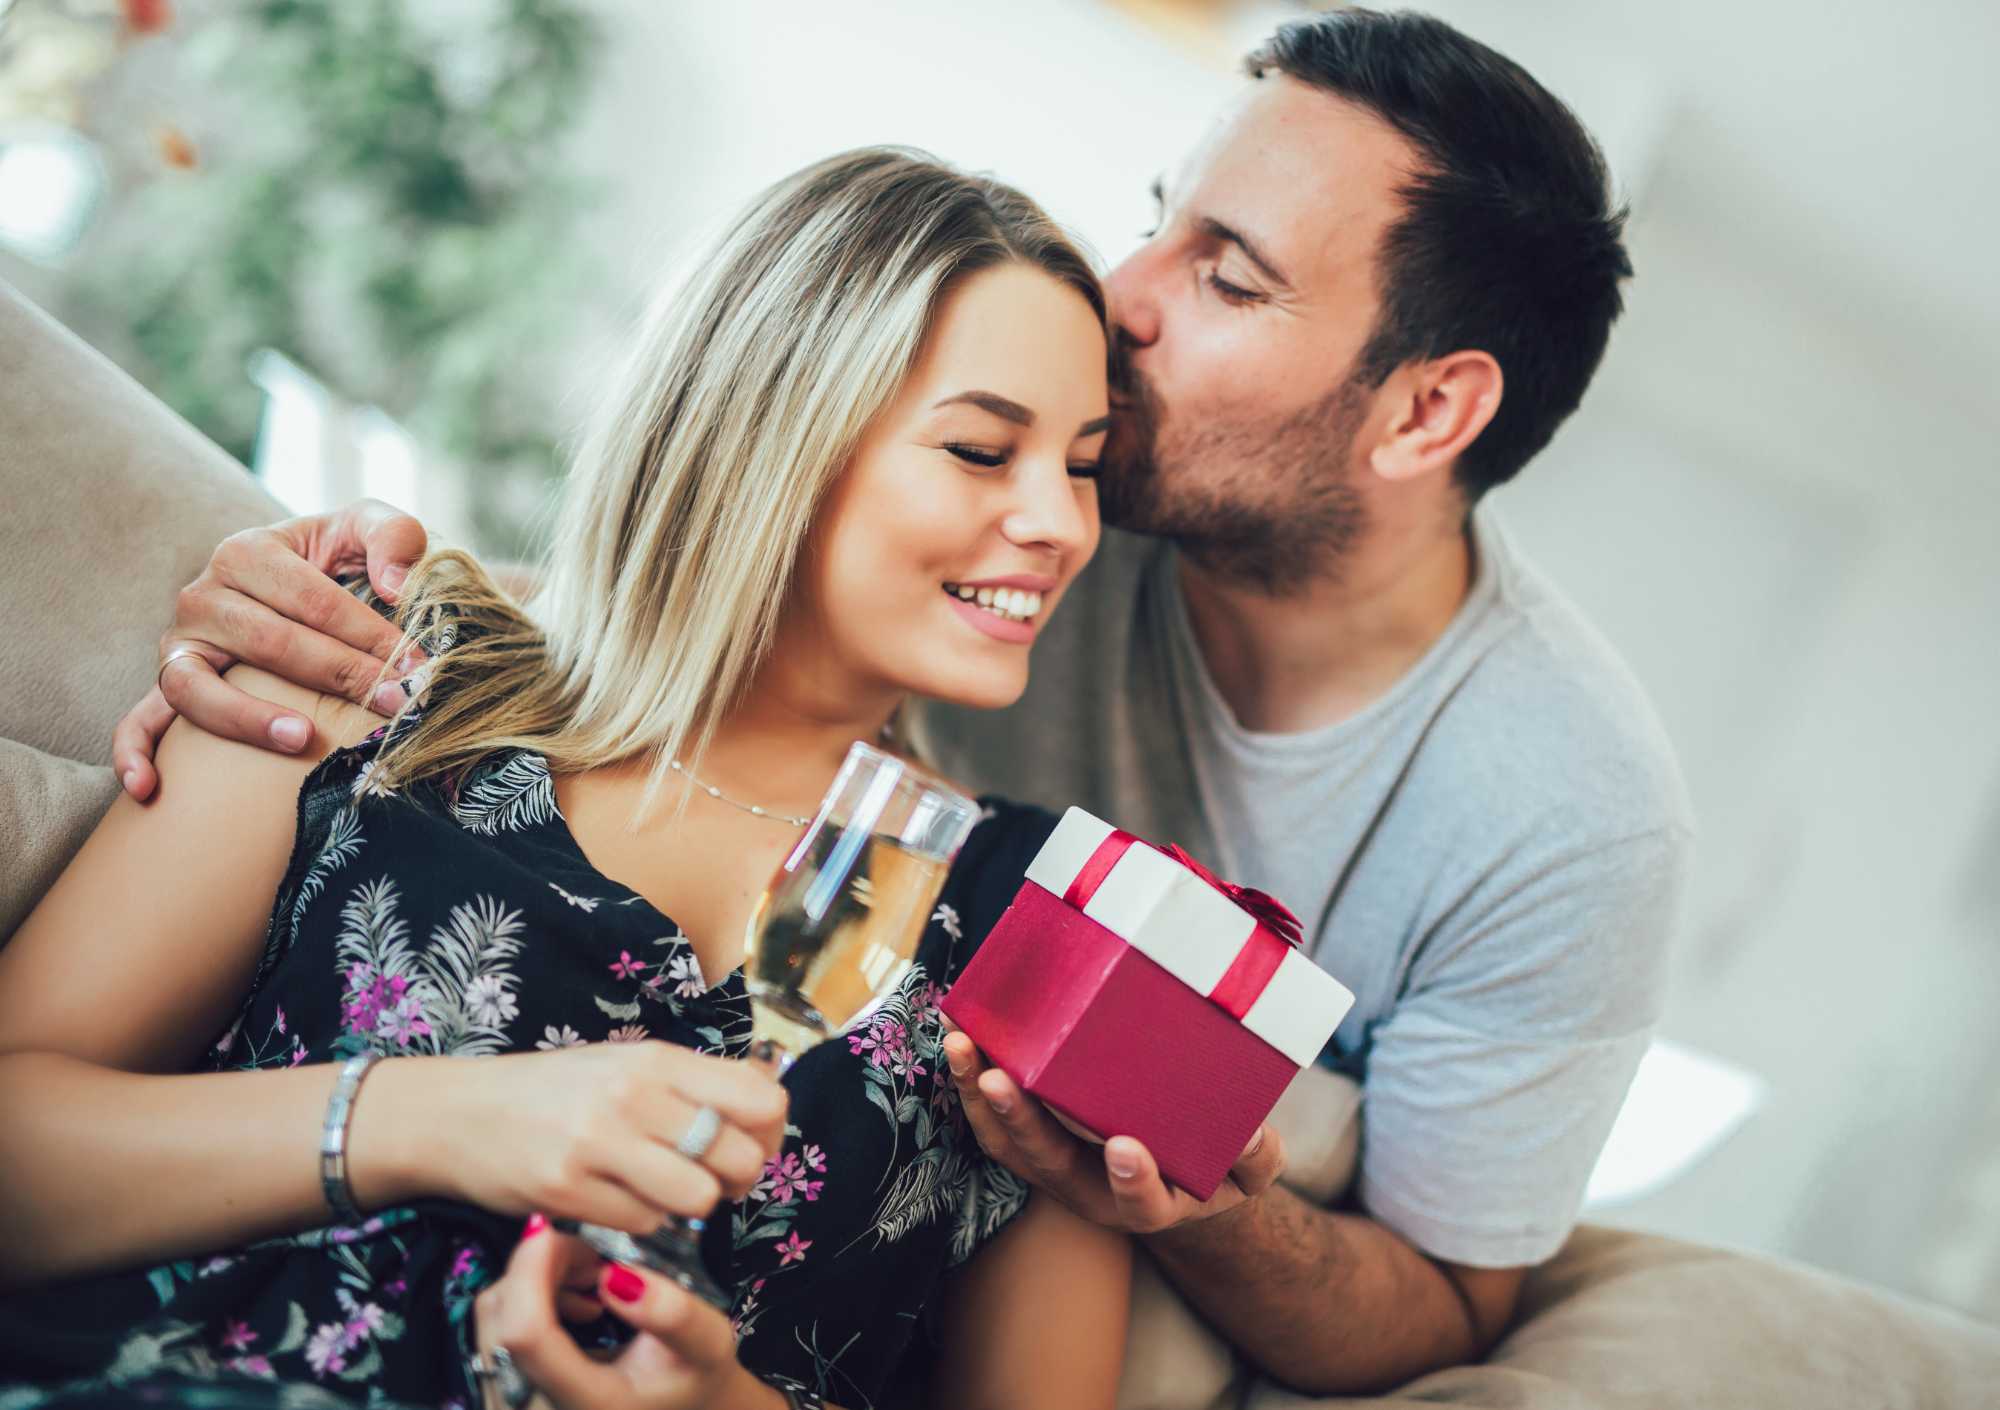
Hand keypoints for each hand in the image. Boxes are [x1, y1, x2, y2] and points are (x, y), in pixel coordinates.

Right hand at [114, 498, 429, 799]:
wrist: (302, 585)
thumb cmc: (339, 560)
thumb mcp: (367, 530)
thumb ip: (393, 536)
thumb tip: (394, 586)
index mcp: (249, 552)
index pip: (314, 601)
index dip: (370, 635)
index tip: (417, 667)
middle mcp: (202, 596)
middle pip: (270, 643)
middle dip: (339, 676)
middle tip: (395, 704)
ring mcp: (180, 645)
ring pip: (198, 686)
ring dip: (249, 718)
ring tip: (305, 738)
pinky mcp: (168, 685)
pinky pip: (140, 721)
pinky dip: (135, 752)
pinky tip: (149, 786)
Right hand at [387, 1042, 788, 1234]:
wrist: (457, 1114)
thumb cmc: (554, 1092)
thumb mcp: (626, 1065)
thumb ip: (692, 1083)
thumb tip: (767, 1102)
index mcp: (657, 1059)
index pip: (760, 1099)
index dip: (767, 1134)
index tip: (747, 1145)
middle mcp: (634, 1096)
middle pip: (739, 1157)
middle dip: (735, 1180)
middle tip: (709, 1180)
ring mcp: (599, 1143)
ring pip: (699, 1197)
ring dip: (690, 1205)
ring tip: (663, 1192)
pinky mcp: (568, 1190)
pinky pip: (645, 1223)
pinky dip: (642, 1220)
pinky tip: (618, 1201)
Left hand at [475, 1218, 778, 1409]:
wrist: (680, 1405)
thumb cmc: (691, 1376)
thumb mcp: (707, 1343)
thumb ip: (672, 1312)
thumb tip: (616, 1277)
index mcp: (588, 1403)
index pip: (527, 1335)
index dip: (531, 1271)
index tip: (554, 1233)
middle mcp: (538, 1409)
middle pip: (499, 1317)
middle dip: (540, 1266)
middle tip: (593, 1257)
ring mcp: (516, 1401)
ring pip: (491, 1317)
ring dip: (533, 1280)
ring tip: (588, 1277)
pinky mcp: (508, 1388)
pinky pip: (493, 1328)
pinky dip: (526, 1299)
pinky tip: (570, 1299)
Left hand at [941, 1027, 1283, 1234]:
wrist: (1172, 1179)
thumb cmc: (1213, 1168)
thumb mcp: (1248, 1172)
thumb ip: (1256, 1158)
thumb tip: (1252, 1133)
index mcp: (1151, 1203)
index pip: (1141, 1202)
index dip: (1134, 1180)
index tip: (1127, 1147)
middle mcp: (1093, 1193)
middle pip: (1048, 1165)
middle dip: (1020, 1121)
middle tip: (999, 1078)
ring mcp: (1057, 1170)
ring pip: (1008, 1142)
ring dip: (978, 1096)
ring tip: (962, 1042)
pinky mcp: (1034, 1143)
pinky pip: (995, 1118)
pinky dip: (974, 1081)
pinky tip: (962, 1034)